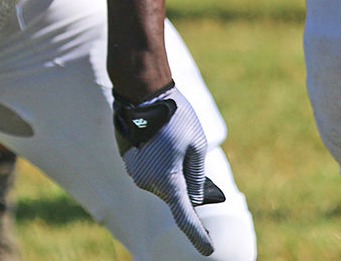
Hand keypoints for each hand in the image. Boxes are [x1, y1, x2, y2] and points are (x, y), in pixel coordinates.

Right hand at [113, 82, 225, 255]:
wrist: (144, 94)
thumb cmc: (176, 118)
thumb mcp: (197, 143)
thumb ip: (197, 175)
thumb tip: (195, 198)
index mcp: (167, 181)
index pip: (185, 216)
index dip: (197, 235)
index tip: (208, 251)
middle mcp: (148, 184)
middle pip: (176, 193)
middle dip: (190, 184)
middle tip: (196, 157)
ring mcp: (137, 175)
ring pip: (165, 181)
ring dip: (176, 170)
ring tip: (178, 139)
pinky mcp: (132, 165)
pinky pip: (154, 171)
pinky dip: (164, 163)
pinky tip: (166, 139)